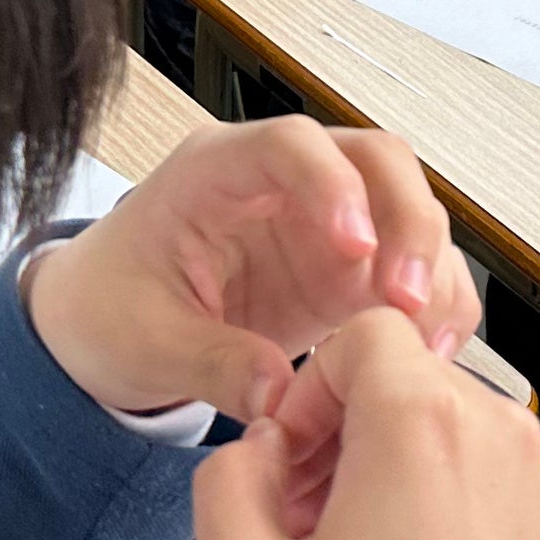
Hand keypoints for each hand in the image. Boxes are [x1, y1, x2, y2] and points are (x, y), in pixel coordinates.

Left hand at [23, 118, 476, 425]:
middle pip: (377, 161)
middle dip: (408, 223)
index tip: (354, 248)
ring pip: (409, 209)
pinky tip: (427, 353)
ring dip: (431, 269)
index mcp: (216, 172)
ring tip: (424, 342)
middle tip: (410, 300)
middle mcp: (284, 183)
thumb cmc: (113, 307)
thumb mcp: (145, 342)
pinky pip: (413, 269)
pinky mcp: (349, 269)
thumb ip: (210, 362)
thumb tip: (277, 395)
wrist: (105, 324)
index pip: (291, 144)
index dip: (332, 184)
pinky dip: (434, 305)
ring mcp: (325, 221)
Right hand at [191, 308, 539, 539]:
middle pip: (408, 380)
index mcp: (422, 420)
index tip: (289, 453)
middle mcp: (494, 438)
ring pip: (445, 432)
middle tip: (301, 517)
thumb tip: (258, 453)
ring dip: (387, 470)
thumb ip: (226, 479)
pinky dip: (433, 506)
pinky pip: (480, 483)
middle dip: (345, 432)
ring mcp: (532, 489)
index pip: (365, 332)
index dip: (311, 386)